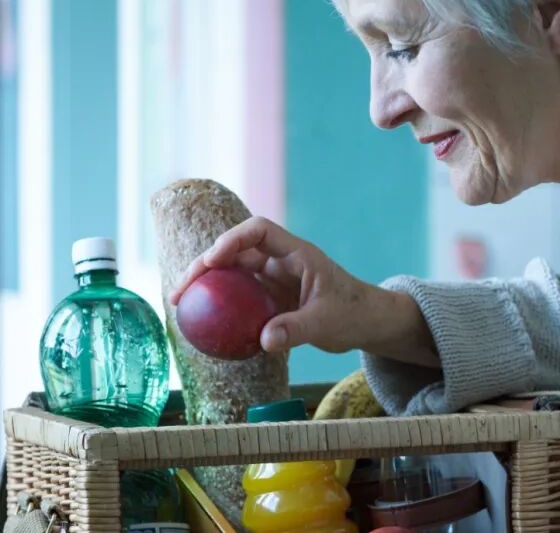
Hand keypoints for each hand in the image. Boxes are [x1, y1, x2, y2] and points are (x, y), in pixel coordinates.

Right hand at [169, 217, 435, 362]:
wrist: (366, 322)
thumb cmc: (353, 314)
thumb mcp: (327, 323)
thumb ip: (298, 329)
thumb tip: (265, 340)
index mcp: (297, 254)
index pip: (259, 231)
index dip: (232, 240)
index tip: (213, 261)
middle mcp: (281, 261)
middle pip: (236, 251)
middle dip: (206, 264)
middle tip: (182, 290)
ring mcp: (273, 278)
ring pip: (233, 273)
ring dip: (207, 284)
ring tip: (181, 304)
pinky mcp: (269, 297)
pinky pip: (239, 296)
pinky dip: (220, 303)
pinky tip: (202, 323)